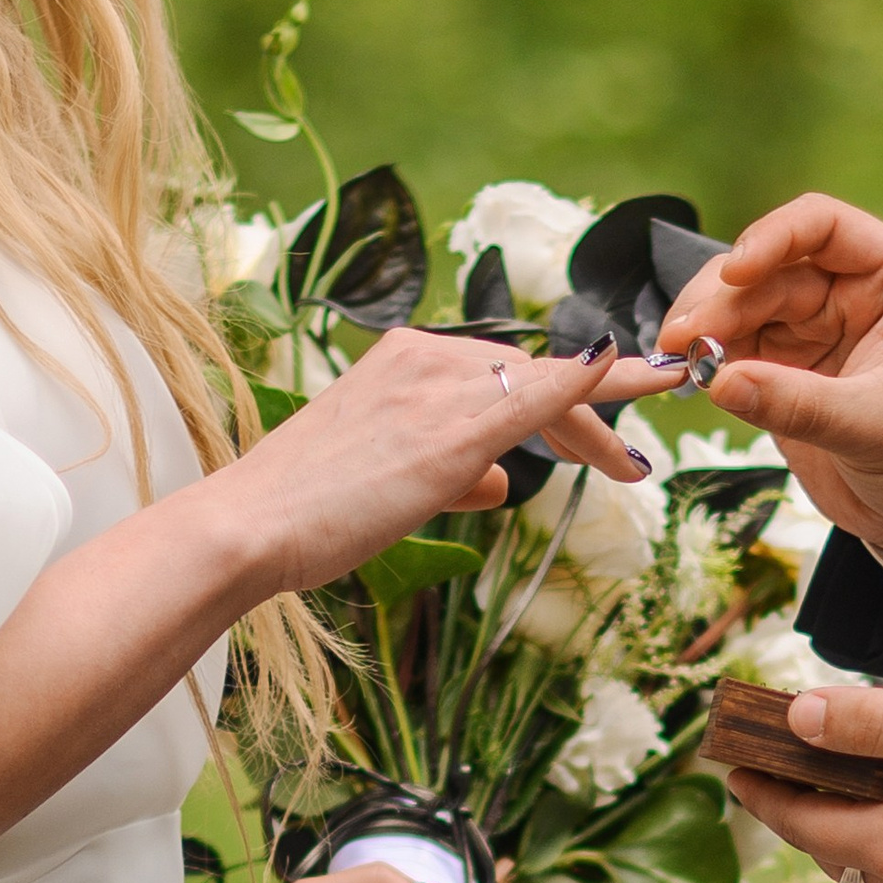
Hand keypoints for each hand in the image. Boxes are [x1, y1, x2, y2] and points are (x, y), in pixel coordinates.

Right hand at [232, 331, 682, 593]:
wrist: (250, 526)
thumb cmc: (306, 510)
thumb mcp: (387, 477)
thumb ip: (451, 470)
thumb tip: (500, 482)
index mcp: (405, 356)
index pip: (502, 369)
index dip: (559, 393)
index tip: (600, 414)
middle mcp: (424, 357)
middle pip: (532, 378)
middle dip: (588, 421)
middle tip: (627, 461)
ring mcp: (437, 392)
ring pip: (543, 394)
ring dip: (597, 429)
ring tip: (632, 466)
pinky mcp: (447, 436)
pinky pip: (528, 399)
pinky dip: (579, 380)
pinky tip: (617, 367)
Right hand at [658, 194, 882, 554]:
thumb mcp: (875, 429)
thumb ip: (798, 404)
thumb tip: (719, 382)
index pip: (824, 226)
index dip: (774, 236)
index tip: (735, 273)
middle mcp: (846, 291)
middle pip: (767, 269)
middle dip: (721, 300)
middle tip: (683, 341)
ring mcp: (809, 327)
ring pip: (739, 303)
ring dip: (702, 324)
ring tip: (674, 358)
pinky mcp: (779, 365)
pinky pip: (730, 345)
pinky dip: (703, 356)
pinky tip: (685, 374)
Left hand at [724, 685, 882, 882]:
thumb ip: (870, 721)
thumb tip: (798, 719)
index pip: (801, 823)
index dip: (763, 792)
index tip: (734, 768)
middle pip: (837, 849)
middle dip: (810, 805)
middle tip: (791, 762)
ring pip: (882, 867)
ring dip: (862, 823)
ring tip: (860, 775)